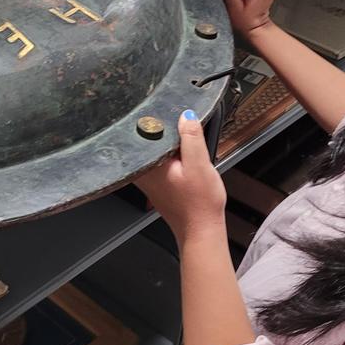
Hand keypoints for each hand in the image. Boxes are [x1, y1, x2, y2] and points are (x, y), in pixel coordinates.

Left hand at [135, 111, 227, 242]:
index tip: (175, 114)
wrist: (201, 230)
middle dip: (168, 132)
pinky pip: (160, 161)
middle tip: (184, 128)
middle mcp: (143, 171)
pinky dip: (171, 156)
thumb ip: (191, 138)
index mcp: (148, 164)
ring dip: (171, 145)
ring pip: (157, 150)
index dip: (163, 119)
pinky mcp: (155, 184)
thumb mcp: (199, 165)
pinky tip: (183, 159)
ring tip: (186, 145)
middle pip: (151, 140)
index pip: (148, 131)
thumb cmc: (200, 203)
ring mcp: (147, 178)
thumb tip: (185, 116)